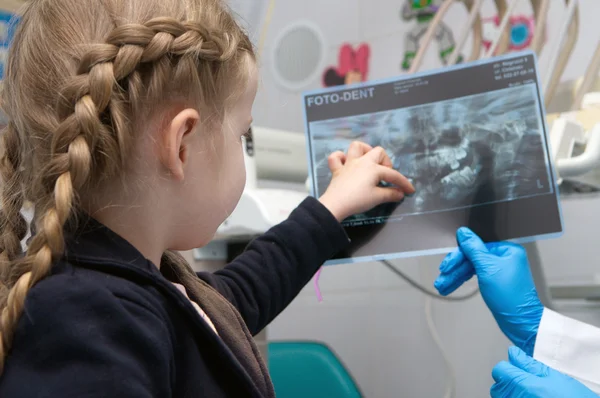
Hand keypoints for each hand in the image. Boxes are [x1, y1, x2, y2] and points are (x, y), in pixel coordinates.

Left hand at [318, 141, 414, 220]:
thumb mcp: (377, 198)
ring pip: (356, 146)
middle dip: (385, 162)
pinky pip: (335, 158)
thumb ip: (391, 194)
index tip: (409, 190)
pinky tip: (345, 164)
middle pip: (378, 152)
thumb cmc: (358, 200)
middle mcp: (362, 162)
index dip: (403, 183)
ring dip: (364, 151)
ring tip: (368, 162)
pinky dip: (341, 158)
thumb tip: (400, 193)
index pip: (393, 174)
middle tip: (385, 176)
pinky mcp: (337, 170)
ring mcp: (348, 164)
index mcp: (373, 168)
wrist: (335, 205)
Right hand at [433, 227, 542, 354]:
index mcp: (506, 251)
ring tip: (442, 286)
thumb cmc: (511, 297)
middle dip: (454, 270)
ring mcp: (498, 271)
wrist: (521, 322)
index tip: (446, 266)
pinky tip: (451, 286)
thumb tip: (464, 233)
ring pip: (470, 269)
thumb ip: (473, 248)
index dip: (458, 257)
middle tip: (442, 278)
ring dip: (455, 278)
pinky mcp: (494, 282)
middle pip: (471, 258)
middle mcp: (503, 258)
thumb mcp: (487, 268)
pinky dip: (462, 282)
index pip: (474, 247)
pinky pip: (474, 277)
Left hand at [491, 346, 597, 396]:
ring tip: (533, 395)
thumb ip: (531, 365)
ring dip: (512, 394)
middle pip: (498, 385)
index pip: (500, 369)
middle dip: (510, 382)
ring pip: (502, 397)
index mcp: (522, 385)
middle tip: (530, 385)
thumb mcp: (556, 378)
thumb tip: (514, 353)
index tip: (519, 370)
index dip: (510, 367)